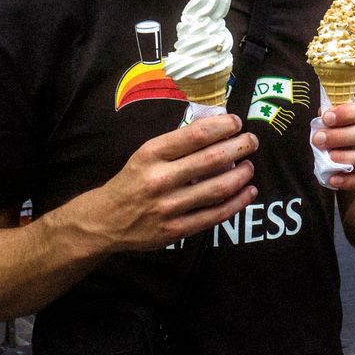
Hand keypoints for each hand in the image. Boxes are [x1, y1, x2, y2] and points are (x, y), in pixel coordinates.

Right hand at [85, 114, 257, 251]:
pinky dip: (238, 202)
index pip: (196, 135)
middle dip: (240, 147)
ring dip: (242, 175)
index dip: (223, 126)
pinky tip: (249, 191)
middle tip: (252, 141)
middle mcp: (160, 179)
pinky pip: (216, 215)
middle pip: (212, 159)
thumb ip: (178, 143)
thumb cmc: (132, 180)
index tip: (237, 123)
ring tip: (249, 166)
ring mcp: (168, 207)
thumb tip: (218, 127)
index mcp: (151, 154)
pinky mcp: (176, 230)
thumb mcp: (146, 154)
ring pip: (218, 188)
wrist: (103, 221)